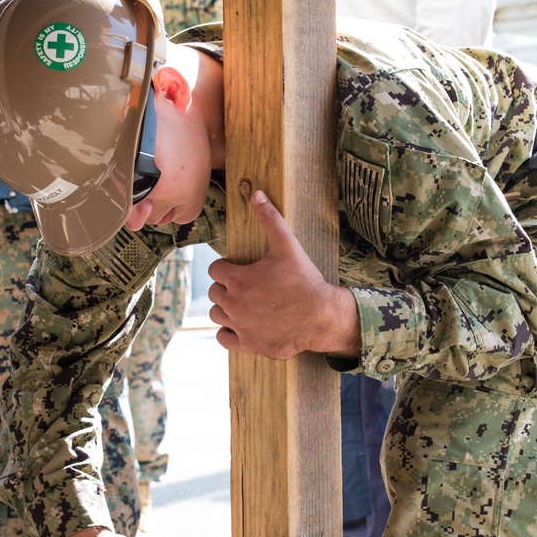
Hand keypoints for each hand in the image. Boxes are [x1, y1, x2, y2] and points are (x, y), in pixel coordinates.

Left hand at [208, 189, 360, 358]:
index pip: (215, 270)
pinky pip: (223, 338)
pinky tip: (241, 325)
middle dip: (226, 288)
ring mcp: (239, 325)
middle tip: (246, 287)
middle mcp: (232, 303)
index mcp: (236, 278)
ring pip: (216, 314)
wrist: (321, 316)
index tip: (240, 270)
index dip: (227, 268)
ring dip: (225, 309)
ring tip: (243, 305)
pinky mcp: (247, 343)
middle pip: (215, 292)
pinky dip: (229, 332)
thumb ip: (269, 218)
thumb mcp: (287, 245)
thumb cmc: (304, 280)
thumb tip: (256, 193)